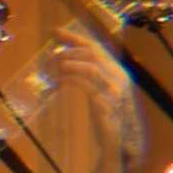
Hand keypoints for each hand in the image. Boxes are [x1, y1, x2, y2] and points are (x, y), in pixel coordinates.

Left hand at [52, 25, 144, 161]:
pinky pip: (87, 86)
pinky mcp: (106, 104)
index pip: (95, 47)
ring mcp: (114, 90)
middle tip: (52, 53)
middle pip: (94, 53)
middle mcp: (119, 76)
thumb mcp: (100, 91)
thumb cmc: (107, 115)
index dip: (75, 37)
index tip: (55, 31)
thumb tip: (63, 61)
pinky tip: (58, 82)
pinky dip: (71, 80)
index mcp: (117, 71)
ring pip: (92, 67)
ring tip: (54, 66)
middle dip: (70, 50)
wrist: (121, 141)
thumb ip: (88, 76)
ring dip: (70, 64)